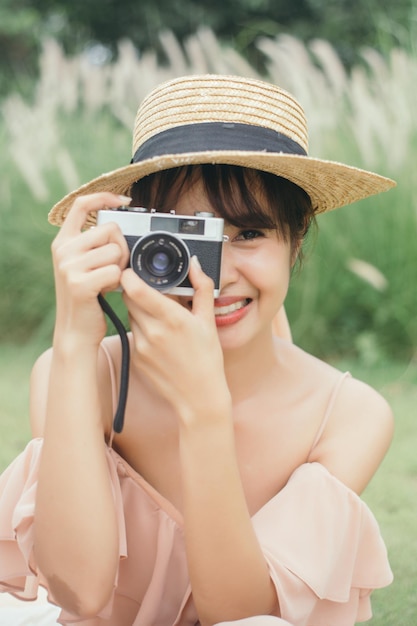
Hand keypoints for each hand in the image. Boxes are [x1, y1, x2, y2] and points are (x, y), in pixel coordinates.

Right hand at [51, 193, 129, 346]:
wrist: (76, 331)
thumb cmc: (88, 296)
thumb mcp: (84, 264)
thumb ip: (94, 243)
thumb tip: (119, 222)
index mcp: (64, 241)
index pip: (82, 205)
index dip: (104, 197)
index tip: (124, 201)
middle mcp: (63, 250)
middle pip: (111, 229)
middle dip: (122, 248)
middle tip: (114, 267)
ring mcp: (69, 266)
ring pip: (116, 250)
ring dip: (120, 267)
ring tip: (107, 281)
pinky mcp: (79, 283)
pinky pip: (116, 271)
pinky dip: (118, 282)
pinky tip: (106, 291)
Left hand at [121, 256, 230, 423]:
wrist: (198, 396)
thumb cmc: (207, 359)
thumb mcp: (208, 322)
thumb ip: (202, 288)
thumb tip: (196, 265)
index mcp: (172, 318)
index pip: (135, 289)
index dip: (128, 275)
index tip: (131, 269)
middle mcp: (152, 331)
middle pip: (129, 298)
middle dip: (136, 290)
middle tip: (150, 290)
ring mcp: (141, 345)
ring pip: (130, 315)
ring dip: (139, 310)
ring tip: (159, 318)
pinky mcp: (135, 357)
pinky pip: (132, 333)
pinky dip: (141, 330)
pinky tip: (158, 339)